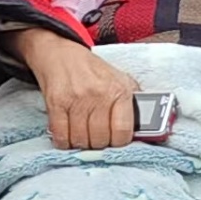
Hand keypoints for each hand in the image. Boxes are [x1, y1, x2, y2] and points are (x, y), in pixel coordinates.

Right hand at [13, 29, 140, 151]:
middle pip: (100, 139)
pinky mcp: (56, 103)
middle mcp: (98, 95)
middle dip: (100, 144)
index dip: (119, 143)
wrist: (61, 54)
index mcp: (119, 90)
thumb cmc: (93, 71)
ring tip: (83, 137)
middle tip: (97, 139)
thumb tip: (144, 127)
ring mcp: (76, 100)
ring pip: (81, 140)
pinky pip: (61, 135)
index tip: (115, 142)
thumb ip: (133, 101)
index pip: (123, 131)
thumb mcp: (120, 79)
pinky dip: (64, 141)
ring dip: (82, 144)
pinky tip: (68, 136)